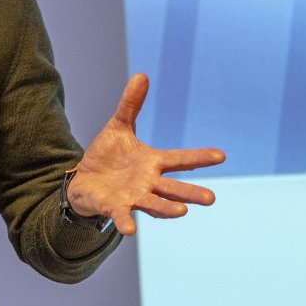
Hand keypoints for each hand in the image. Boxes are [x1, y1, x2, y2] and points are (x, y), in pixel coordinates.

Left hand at [66, 74, 223, 235]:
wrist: (84, 179)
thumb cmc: (107, 156)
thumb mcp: (118, 126)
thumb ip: (130, 104)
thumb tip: (141, 75)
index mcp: (153, 163)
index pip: (180, 160)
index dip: (199, 158)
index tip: (221, 156)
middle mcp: (148, 183)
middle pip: (173, 188)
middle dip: (191, 193)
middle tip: (211, 199)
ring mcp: (133, 197)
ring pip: (153, 204)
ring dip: (166, 209)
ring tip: (182, 211)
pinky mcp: (114, 207)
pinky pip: (122, 216)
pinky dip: (126, 222)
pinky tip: (130, 230)